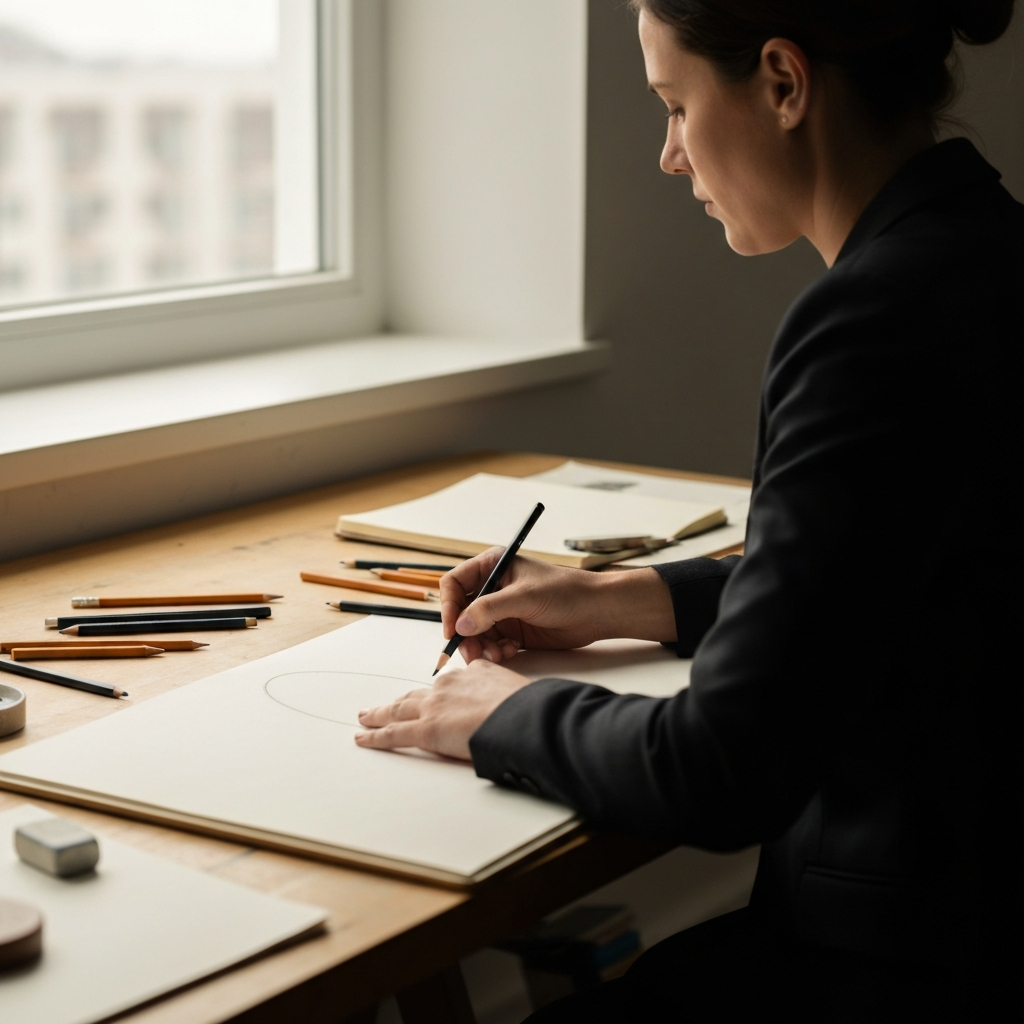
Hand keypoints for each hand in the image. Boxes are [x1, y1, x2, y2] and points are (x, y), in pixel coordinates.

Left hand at [354, 659, 530, 759]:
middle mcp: (449, 685)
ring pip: (398, 710)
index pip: (450, 683)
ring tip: (366, 717)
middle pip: (417, 695)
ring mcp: (435, 706)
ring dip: (379, 714)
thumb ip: (508, 699)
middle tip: (385, 705)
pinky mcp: (426, 729)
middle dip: (400, 701)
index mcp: (474, 673)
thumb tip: (514, 711)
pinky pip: (393, 734)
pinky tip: (363, 739)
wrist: (524, 718)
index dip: (440, 693)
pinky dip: (374, 737)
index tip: (435, 697)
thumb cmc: (529, 710)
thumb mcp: (521, 693)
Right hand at [439, 550, 676, 663]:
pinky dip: (493, 652)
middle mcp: (493, 588)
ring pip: (474, 633)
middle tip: (472, 653)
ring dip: (479, 647)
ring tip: (494, 655)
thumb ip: (490, 609)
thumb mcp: (525, 596)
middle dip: (465, 634)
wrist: (597, 612)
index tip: (452, 629)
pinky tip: (508, 653)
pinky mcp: (512, 631)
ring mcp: (502, 611)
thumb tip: (461, 625)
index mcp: (492, 567)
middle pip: (461, 613)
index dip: (448, 606)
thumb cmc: (566, 592)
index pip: (455, 584)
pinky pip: (490, 644)